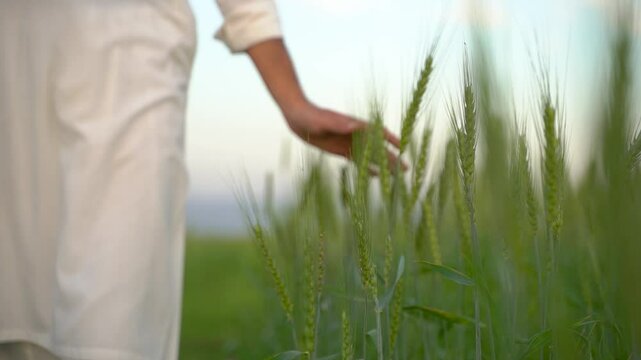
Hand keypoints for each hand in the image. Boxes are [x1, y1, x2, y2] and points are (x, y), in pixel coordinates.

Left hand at [283, 101, 402, 167]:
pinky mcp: (341, 150)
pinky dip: (366, 168)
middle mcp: (356, 135)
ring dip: (383, 166)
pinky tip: (374, 177)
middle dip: (393, 158)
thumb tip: (356, 125)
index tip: (403, 148)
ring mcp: (350, 143)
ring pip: (370, 157)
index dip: (392, 140)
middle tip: (406, 170)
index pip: (379, 133)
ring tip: (396, 176)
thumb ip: (341, 124)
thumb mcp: (326, 120)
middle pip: (379, 148)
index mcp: (356, 125)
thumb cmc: (312, 116)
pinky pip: (357, 161)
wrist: (299, 118)